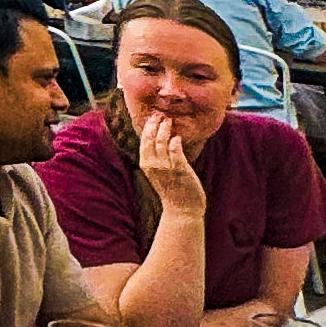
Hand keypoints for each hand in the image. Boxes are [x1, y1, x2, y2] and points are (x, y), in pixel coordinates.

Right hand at [137, 109, 207, 224]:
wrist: (182, 210)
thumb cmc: (172, 191)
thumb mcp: (157, 174)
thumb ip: (155, 159)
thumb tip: (158, 141)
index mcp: (146, 165)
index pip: (143, 140)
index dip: (148, 127)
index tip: (153, 118)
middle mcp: (153, 164)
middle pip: (150, 137)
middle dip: (154, 124)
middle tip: (161, 116)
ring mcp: (166, 166)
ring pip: (162, 141)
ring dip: (165, 129)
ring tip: (169, 122)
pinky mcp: (179, 168)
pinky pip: (176, 150)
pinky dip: (176, 141)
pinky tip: (178, 137)